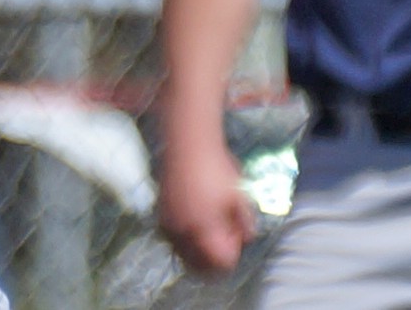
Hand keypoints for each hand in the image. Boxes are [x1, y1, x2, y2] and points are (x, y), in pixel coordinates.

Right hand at [154, 135, 256, 276]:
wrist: (188, 144)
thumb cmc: (217, 168)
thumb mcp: (239, 195)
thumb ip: (245, 221)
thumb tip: (248, 238)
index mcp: (203, 229)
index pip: (219, 262)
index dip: (232, 254)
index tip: (237, 236)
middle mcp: (181, 232)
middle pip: (199, 266)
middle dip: (215, 258)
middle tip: (227, 235)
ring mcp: (169, 225)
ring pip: (184, 255)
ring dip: (199, 251)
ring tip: (213, 227)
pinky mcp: (161, 216)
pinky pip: (174, 241)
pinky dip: (186, 240)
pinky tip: (198, 221)